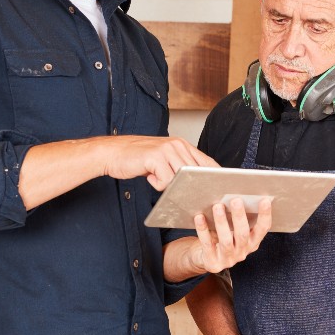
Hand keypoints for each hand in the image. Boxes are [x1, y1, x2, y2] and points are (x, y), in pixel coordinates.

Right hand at [101, 135, 216, 189]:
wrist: (112, 153)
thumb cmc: (138, 160)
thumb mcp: (163, 160)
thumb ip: (180, 168)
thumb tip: (198, 186)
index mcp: (183, 145)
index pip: (208, 162)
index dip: (216, 176)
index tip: (222, 189)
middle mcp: (178, 145)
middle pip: (196, 173)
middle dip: (192, 186)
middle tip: (175, 188)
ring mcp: (168, 149)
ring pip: (181, 178)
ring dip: (169, 184)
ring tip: (155, 175)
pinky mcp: (156, 157)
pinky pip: (166, 181)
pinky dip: (157, 183)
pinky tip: (148, 174)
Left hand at [191, 198, 271, 272]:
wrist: (204, 259)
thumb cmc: (221, 239)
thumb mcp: (233, 231)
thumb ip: (238, 219)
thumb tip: (237, 197)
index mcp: (252, 243)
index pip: (262, 230)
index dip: (265, 216)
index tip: (265, 200)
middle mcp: (242, 253)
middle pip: (243, 234)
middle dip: (239, 217)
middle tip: (236, 200)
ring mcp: (228, 260)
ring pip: (226, 240)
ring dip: (222, 222)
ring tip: (218, 206)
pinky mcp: (213, 263)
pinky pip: (207, 244)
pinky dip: (203, 230)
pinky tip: (200, 217)